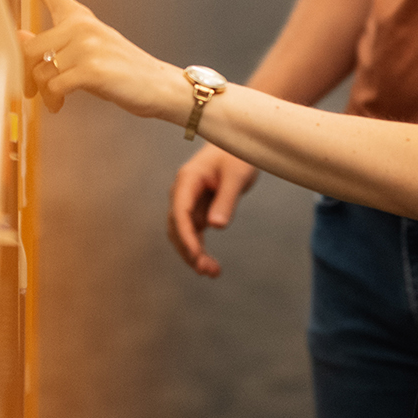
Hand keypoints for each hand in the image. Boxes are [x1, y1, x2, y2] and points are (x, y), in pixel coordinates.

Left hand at [16, 0, 176, 120]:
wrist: (157, 85)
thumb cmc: (122, 69)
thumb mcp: (86, 50)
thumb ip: (54, 43)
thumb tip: (20, 36)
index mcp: (80, 17)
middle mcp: (82, 26)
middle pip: (30, 47)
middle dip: (28, 74)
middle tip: (33, 89)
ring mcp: (88, 46)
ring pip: (40, 71)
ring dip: (44, 92)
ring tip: (57, 98)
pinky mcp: (92, 69)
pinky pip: (54, 86)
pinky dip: (54, 100)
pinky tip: (63, 102)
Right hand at [167, 145, 259, 279]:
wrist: (240, 144)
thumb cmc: (238, 155)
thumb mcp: (237, 176)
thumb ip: (226, 199)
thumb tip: (216, 226)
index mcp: (188, 179)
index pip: (180, 212)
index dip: (186, 235)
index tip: (196, 255)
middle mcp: (183, 192)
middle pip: (177, 227)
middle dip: (189, 250)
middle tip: (208, 271)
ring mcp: (189, 201)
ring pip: (184, 233)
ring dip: (193, 254)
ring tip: (212, 273)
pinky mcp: (198, 209)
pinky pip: (194, 233)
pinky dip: (200, 249)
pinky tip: (211, 265)